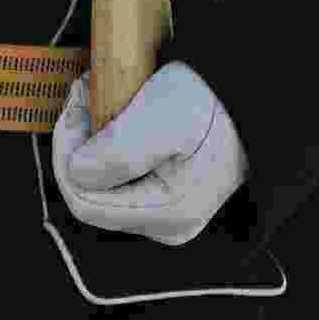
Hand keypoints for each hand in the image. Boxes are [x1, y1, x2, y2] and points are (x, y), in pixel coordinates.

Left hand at [50, 60, 246, 244]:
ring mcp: (165, 213)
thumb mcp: (165, 116)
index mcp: (168, 213)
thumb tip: (76, 171)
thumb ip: (119, 150)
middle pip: (90, 192)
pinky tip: (114, 114)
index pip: (83, 200)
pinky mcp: (163, 196)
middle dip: (77, 142)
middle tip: (86, 95)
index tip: (75, 109)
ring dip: (89, 139)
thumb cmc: (213, 103)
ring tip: (99, 97)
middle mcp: (166, 224)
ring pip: (100, 183)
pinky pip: (116, 176)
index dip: (66, 155)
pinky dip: (105, 143)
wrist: (252, 95)